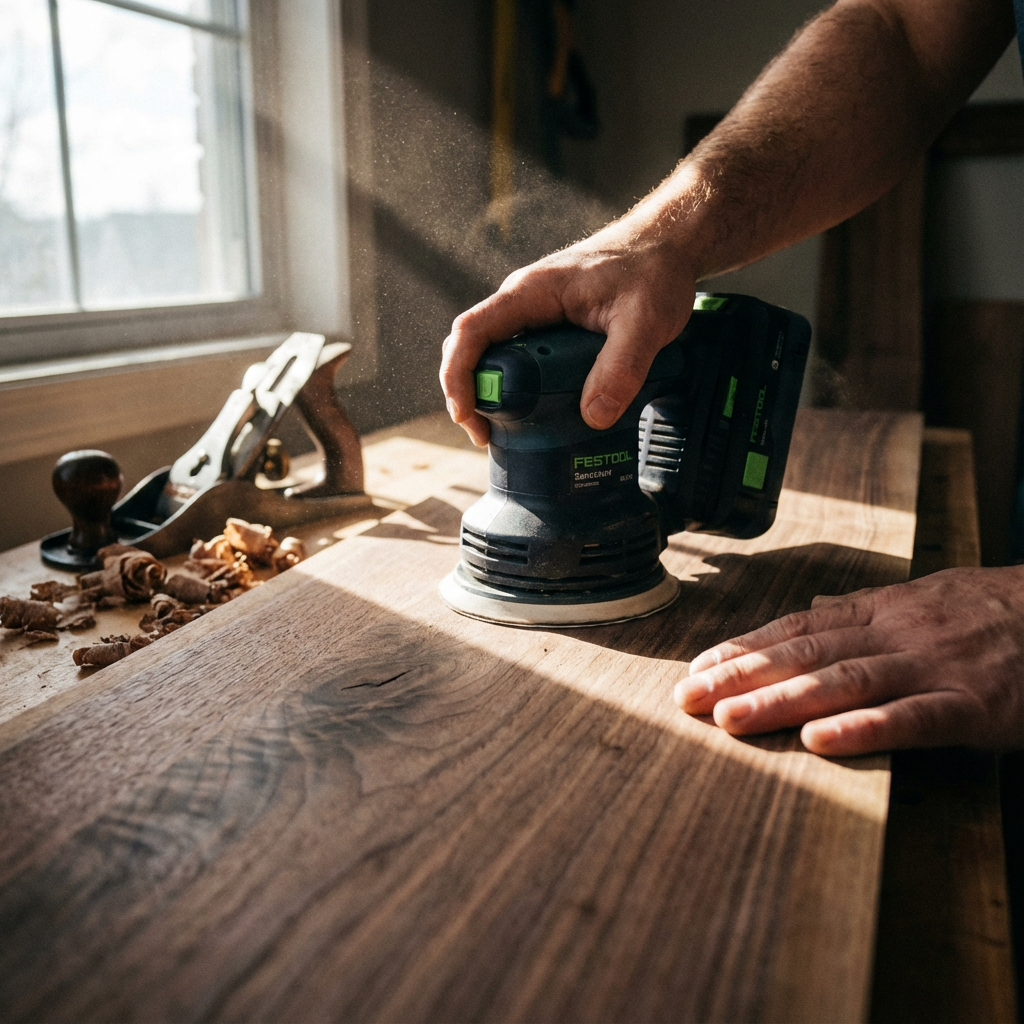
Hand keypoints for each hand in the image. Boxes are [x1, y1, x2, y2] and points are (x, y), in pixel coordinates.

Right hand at [439, 217, 696, 445]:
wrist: (668, 247)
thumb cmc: (653, 270)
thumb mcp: (645, 321)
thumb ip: (621, 367)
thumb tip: (594, 416)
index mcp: (532, 293)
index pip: (472, 331)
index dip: (459, 375)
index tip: (466, 414)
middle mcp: (523, 302)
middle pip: (474, 350)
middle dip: (471, 394)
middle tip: (486, 435)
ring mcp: (535, 315)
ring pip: (495, 357)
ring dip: (493, 395)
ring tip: (507, 432)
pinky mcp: (550, 327)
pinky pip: (520, 359)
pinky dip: (518, 389)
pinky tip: (535, 414)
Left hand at [675, 566, 1023, 754]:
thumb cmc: (994, 609)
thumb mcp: (924, 598)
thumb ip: (864, 609)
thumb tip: (813, 608)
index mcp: (881, 611)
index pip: (796, 629)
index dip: (743, 647)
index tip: (697, 667)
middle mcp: (895, 634)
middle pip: (804, 654)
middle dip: (740, 677)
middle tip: (687, 699)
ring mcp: (932, 668)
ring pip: (844, 682)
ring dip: (780, 701)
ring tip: (730, 720)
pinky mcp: (972, 706)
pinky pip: (911, 718)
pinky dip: (863, 729)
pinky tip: (819, 741)